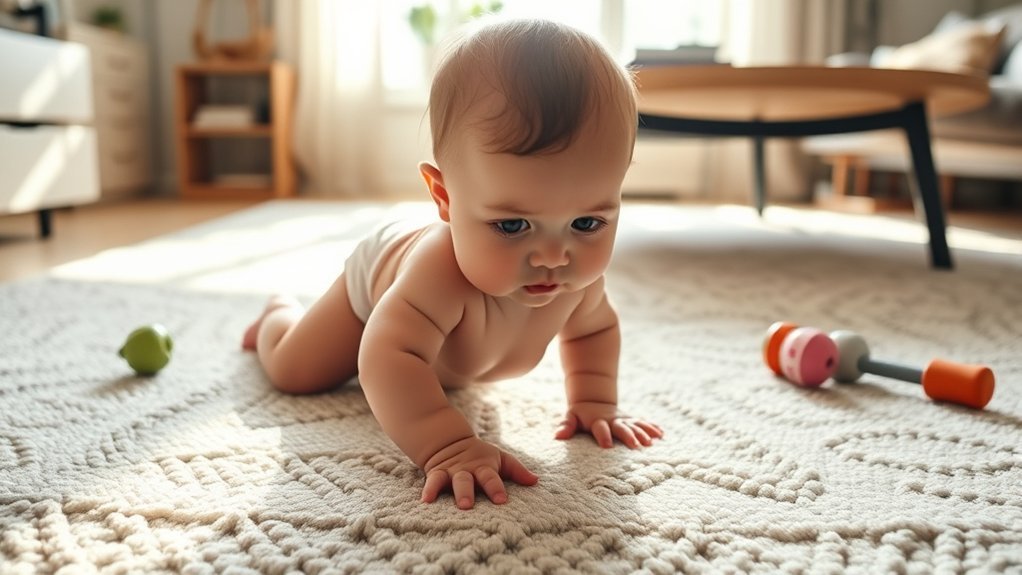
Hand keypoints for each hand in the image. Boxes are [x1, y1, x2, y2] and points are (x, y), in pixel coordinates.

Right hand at [421, 436, 538, 509]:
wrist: (449, 441)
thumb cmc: (480, 456)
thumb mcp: (500, 459)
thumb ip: (517, 470)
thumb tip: (536, 481)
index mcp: (484, 467)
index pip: (491, 478)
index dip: (495, 488)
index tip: (501, 500)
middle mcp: (467, 470)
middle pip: (468, 480)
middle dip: (468, 492)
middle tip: (468, 506)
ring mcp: (452, 472)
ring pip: (451, 481)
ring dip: (452, 493)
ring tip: (454, 506)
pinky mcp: (437, 474)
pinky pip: (432, 482)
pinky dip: (429, 490)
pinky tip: (425, 501)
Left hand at [554, 401, 663, 448]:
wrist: (593, 399)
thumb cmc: (580, 413)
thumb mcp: (571, 417)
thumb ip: (566, 426)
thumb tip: (557, 437)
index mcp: (597, 421)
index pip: (600, 429)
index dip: (603, 436)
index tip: (607, 447)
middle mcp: (612, 420)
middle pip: (622, 428)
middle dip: (629, 436)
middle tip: (636, 446)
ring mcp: (623, 419)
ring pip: (635, 425)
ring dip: (644, 433)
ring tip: (652, 442)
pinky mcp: (630, 419)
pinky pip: (643, 423)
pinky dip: (652, 427)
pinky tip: (661, 434)